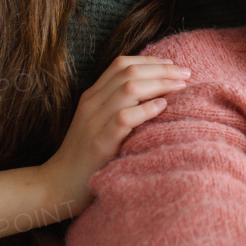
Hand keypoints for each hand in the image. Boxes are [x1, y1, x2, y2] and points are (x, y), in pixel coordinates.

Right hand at [42, 55, 190, 211]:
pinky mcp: (99, 143)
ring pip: (128, 89)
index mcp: (92, 96)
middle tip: (186, 73)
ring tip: (181, 86)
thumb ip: (118, 105)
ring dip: (160, 84)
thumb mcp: (98, 122)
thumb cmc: (86, 155)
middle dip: (162, 69)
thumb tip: (155, 91)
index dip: (150, 60)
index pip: (121, 64)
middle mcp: (92, 103)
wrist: (58, 185)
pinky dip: (146, 109)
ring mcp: (94, 122)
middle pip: (129, 72)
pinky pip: (124, 118)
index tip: (173, 65)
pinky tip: (162, 106)